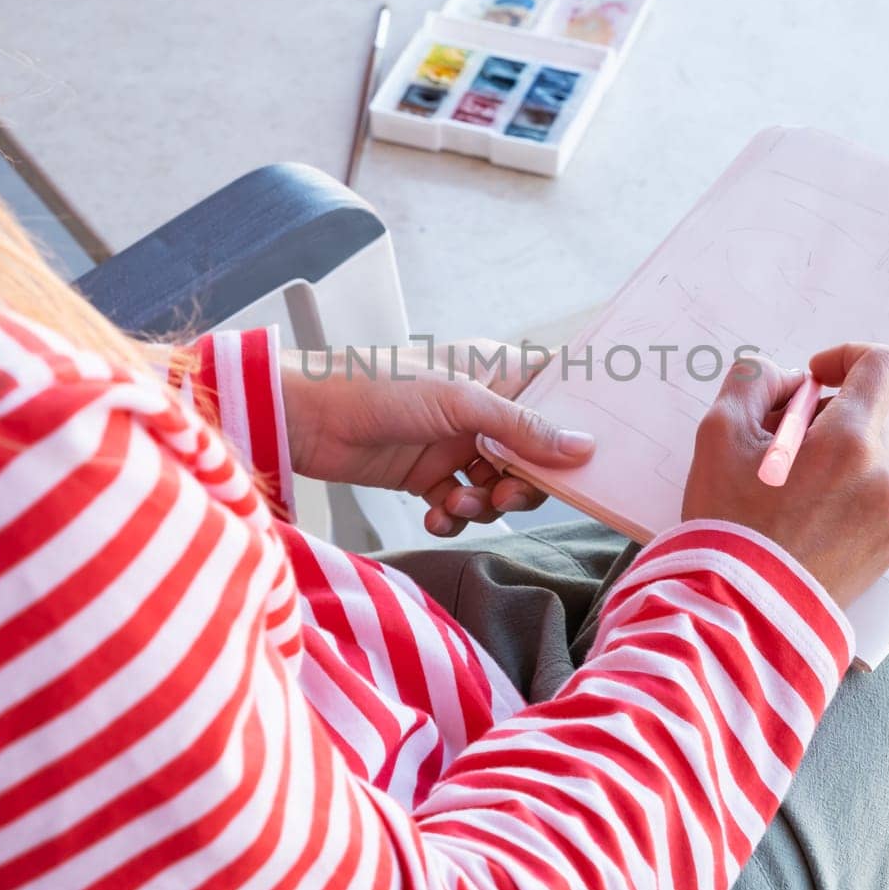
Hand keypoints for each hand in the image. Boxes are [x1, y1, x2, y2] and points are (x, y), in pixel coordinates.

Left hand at [280, 339, 593, 535]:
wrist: (305, 419)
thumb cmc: (378, 387)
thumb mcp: (459, 402)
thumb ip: (522, 426)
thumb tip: (583, 448)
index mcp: (494, 371)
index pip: (556, 392)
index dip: (574, 422)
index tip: (582, 457)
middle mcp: (480, 407)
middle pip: (533, 454)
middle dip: (523, 482)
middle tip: (505, 495)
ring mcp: (454, 442)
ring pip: (498, 485)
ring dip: (484, 505)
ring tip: (456, 504)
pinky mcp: (427, 474)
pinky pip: (461, 505)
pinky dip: (453, 518)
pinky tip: (436, 515)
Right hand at [681, 343, 888, 606]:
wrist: (739, 612)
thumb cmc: (727, 524)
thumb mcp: (719, 435)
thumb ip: (751, 382)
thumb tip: (784, 379)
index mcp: (850, 441)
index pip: (882, 366)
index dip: (846, 358)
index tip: (813, 378)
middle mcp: (883, 475)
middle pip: (867, 416)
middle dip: (822, 419)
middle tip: (772, 448)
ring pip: (867, 460)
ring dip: (830, 461)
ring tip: (780, 495)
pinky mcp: (887, 549)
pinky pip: (870, 501)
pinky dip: (839, 498)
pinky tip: (797, 523)